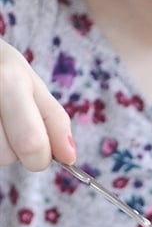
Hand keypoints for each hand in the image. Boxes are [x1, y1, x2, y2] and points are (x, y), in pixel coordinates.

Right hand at [0, 39, 75, 170]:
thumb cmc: (0, 68)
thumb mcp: (32, 84)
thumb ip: (55, 121)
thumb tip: (70, 158)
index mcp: (8, 81)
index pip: (32, 143)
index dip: (41, 157)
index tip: (42, 150)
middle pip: (7, 156)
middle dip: (16, 151)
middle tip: (11, 125)